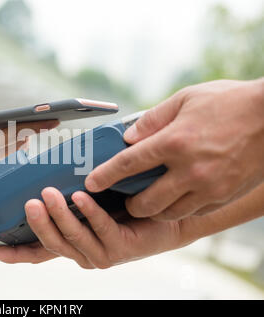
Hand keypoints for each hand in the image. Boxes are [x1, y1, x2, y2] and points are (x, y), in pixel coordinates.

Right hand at [0, 96, 58, 220]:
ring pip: (11, 147)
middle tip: (56, 119)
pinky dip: (15, 140)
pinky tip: (21, 134)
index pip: (11, 134)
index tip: (50, 119)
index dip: (31, 126)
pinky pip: (2, 150)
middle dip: (35, 130)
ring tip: (44, 125)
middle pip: (16, 141)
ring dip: (27, 135)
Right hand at [0, 187, 186, 268]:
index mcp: (72, 245)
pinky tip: (82, 196)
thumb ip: (70, 197)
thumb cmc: (125, 207)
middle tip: (29, 202)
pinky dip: (90, 212)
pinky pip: (101, 228)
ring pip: (73, 237)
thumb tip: (48, 172)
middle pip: (51, 243)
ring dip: (59, 215)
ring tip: (48, 194)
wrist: (167, 218)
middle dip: (38, 223)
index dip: (14, 254)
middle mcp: (82, 254)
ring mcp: (101, 254)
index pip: (38, 252)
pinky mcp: (120, 248)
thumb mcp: (90, 202)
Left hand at [85, 79, 263, 220]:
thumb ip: (153, 119)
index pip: (127, 164)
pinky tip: (177, 196)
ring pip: (167, 213)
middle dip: (129, 204)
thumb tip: (129, 137)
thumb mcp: (185, 98)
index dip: (104, 176)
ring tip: (150, 198)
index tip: (90, 184)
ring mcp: (207, 186)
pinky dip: (179, 208)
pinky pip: (192, 212)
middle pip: (144, 201)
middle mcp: (189, 169)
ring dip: (153, 209)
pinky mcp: (222, 196)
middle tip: (126, 197)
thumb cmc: (229, 102)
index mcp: (174, 141)